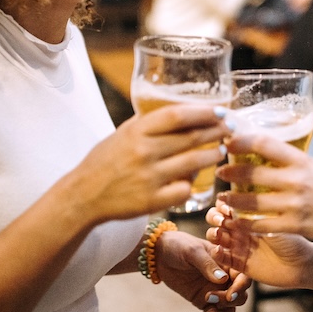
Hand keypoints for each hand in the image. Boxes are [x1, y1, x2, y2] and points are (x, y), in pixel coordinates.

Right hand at [67, 105, 230, 223]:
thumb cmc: (103, 162)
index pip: (177, 115)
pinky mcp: (151, 201)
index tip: (220, 110)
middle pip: (191, 137)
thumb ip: (146, 123)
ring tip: (219, 151)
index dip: (203, 112)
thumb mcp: (121, 134)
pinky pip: (184, 190)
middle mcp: (144, 152)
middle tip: (229, 128)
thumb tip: (177, 112)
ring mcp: (149, 177)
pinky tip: (195, 180)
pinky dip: (192, 183)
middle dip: (215, 131)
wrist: (82, 196)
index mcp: (136, 131)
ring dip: (212, 155)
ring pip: (193, 163)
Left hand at [155, 230, 249, 311]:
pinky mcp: (203, 300)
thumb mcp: (192, 251)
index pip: (242, 275)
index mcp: (227, 261)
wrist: (159, 254)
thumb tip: (223, 279)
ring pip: (229, 307)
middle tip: (211, 298)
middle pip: (240, 294)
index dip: (241, 286)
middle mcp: (224, 276)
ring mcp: (215, 289)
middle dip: (231, 300)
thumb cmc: (179, 245)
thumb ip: (207, 264)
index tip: (231, 294)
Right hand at [205, 201, 311, 288]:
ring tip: (220, 235)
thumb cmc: (293, 239)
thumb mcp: (273, 221)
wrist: (301, 266)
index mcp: (250, 214)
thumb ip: (255, 212)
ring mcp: (239, 245)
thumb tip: (236, 198)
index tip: (226, 205)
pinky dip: (216, 253)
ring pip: (216, 237)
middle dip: (215, 217)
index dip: (223, 203)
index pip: (228, 203)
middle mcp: (242, 227)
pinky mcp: (239, 263)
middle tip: (222, 220)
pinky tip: (218, 250)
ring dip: (214, 234)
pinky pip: (222, 257)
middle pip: (217, 218)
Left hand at [215, 132, 312, 245]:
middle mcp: (296, 181)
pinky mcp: (295, 226)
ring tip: (223, 199)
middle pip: (251, 173)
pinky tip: (236, 221)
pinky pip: (261, 226)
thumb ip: (298, 163)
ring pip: (251, 203)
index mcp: (302, 161)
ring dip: (232, 201)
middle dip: (230, 172)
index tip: (229, 141)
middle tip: (220, 171)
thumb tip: (276, 155)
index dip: (241, 141)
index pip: (263, 143)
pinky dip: (246, 224)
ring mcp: (294, 205)